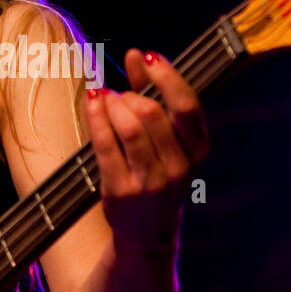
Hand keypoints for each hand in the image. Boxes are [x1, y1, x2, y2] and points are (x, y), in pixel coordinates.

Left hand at [84, 48, 209, 262]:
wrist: (148, 236)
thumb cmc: (156, 175)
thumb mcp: (165, 140)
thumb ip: (152, 95)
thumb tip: (136, 55)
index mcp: (197, 151)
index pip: (187, 105)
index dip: (167, 74)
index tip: (147, 55)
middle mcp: (179, 167)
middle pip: (154, 113)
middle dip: (131, 94)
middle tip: (119, 95)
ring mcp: (150, 182)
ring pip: (129, 127)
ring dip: (112, 105)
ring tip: (105, 99)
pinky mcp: (122, 191)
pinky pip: (105, 145)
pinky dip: (96, 118)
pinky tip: (93, 104)